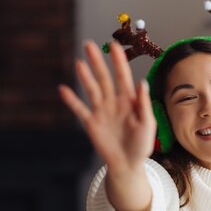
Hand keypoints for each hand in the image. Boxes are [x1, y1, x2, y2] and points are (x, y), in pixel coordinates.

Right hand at [58, 40, 156, 170]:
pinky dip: (71, 100)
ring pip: (91, 89)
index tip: (113, 45)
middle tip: (89, 45)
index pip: (123, 75)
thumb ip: (144, 104)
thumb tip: (141, 82)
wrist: (128, 165)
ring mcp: (101, 112)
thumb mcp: (147, 124)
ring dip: (85, 76)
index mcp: (129, 100)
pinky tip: (63, 89)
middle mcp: (114, 102)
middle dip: (97, 61)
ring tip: (79, 62)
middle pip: (104, 78)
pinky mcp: (91, 123)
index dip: (118, 60)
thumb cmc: (141, 145)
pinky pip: (80, 109)